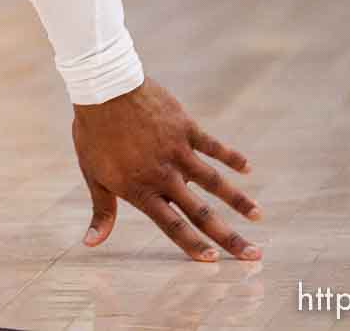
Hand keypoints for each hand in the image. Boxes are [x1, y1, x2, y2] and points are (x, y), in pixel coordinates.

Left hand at [73, 77, 261, 261]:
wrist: (103, 88)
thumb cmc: (94, 133)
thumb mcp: (93, 175)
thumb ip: (102, 211)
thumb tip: (91, 244)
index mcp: (142, 190)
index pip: (172, 226)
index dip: (193, 245)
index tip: (214, 261)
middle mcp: (164, 175)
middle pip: (202, 213)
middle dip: (229, 237)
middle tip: (254, 254)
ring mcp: (178, 152)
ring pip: (215, 182)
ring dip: (239, 200)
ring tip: (259, 216)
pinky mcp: (186, 128)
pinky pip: (214, 146)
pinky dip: (232, 157)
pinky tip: (248, 168)